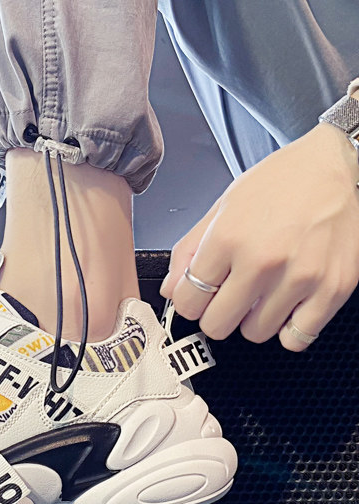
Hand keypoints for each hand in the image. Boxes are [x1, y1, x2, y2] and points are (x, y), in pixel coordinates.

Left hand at [160, 122, 358, 350]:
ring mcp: (300, 278)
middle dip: (215, 315)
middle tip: (225, 298)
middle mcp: (262, 261)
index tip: (195, 298)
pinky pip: (297, 337)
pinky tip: (286, 306)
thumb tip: (171, 288)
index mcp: (228, 239)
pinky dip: (288, 329)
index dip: (188, 302)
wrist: (332, 166)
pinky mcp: (333, 288)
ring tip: (261, 293)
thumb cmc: (277, 183)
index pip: (188, 300)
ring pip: (255, 333)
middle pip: (217, 324)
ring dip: (253, 319)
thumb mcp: (222, 208)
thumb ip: (190, 250)